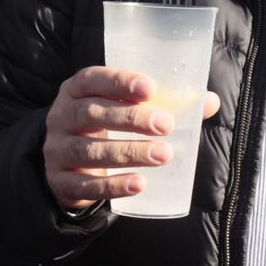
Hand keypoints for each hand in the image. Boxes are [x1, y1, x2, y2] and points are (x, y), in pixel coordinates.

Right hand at [44, 65, 219, 210]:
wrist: (70, 166)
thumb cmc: (106, 127)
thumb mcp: (126, 110)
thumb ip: (165, 104)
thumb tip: (209, 102)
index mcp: (76, 90)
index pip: (92, 79)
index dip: (119, 82)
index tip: (150, 88)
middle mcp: (61, 116)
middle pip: (91, 113)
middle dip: (130, 118)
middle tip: (165, 125)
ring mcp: (56, 150)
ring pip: (88, 150)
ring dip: (128, 152)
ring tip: (162, 155)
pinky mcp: (60, 181)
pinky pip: (85, 185)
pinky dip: (113, 186)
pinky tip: (138, 184)